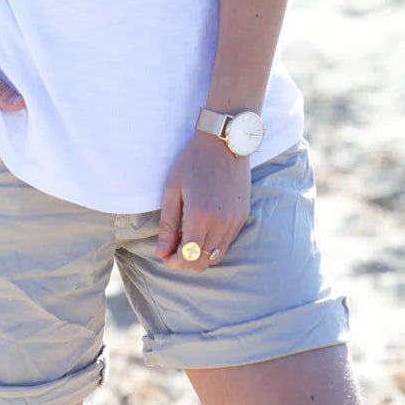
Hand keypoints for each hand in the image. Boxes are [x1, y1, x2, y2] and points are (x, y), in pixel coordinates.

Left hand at [155, 130, 250, 270]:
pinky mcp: (243, 215)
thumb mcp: (172, 188)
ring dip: (200, 254)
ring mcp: (235, 220)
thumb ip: (168, 224)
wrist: (223, 141)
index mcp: (200, 216)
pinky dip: (213, 243)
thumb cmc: (192, 161)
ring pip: (217, 255)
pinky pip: (227, 242)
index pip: (188, 257)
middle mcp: (221, 222)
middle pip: (203, 262)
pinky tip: (202, 228)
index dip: (174, 262)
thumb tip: (161, 252)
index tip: (164, 255)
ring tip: (186, 238)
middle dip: (185, 261)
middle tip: (173, 249)